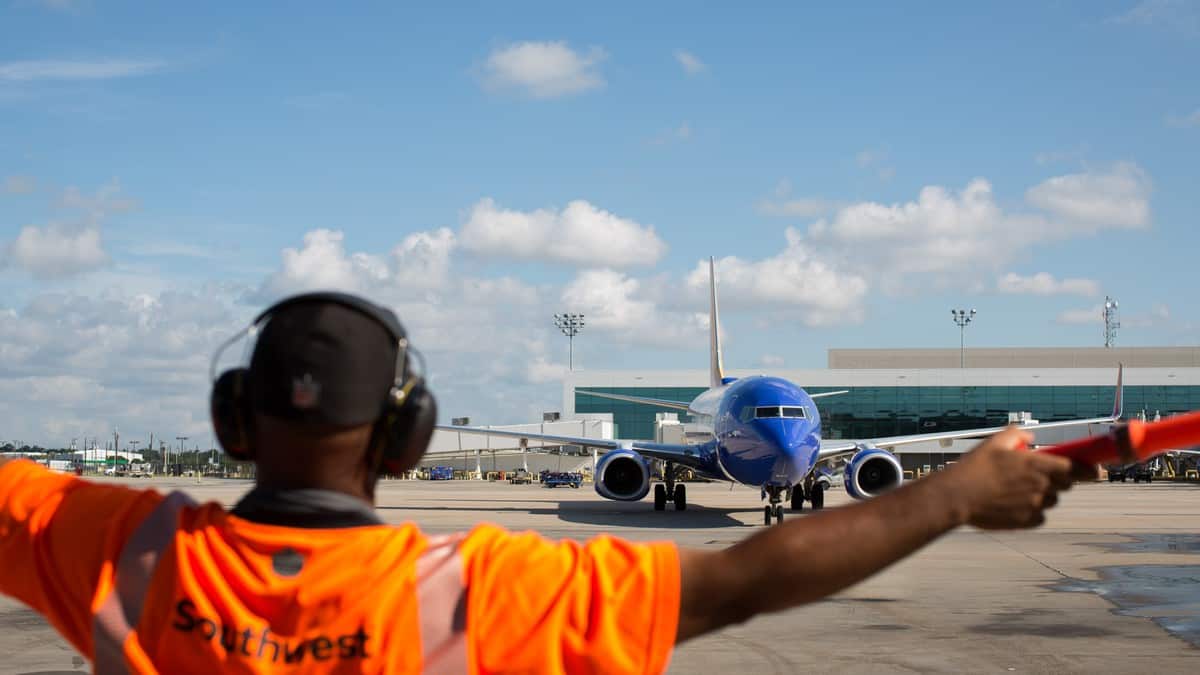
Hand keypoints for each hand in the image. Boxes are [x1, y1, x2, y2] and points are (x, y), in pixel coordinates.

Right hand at [945, 427, 1090, 529]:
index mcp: (1037, 464)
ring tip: (1017, 490)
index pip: (1076, 468)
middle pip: (1066, 485)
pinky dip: (1032, 510)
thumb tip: (1030, 436)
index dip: (1089, 469)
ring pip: (1051, 500)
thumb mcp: (994, 442)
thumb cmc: (974, 467)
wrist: (957, 497)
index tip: (1094, 469)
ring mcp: (1035, 506)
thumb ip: (1017, 435)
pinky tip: (1013, 504)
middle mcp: (1041, 486)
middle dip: (1059, 479)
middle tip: (1040, 474)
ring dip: (1042, 494)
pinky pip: (1039, 516)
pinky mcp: (1026, 522)